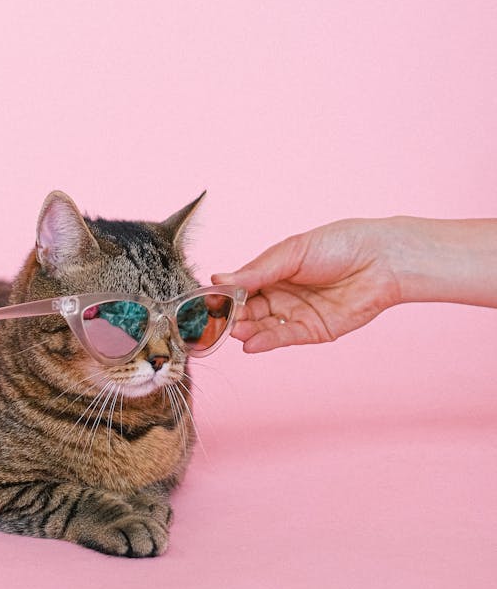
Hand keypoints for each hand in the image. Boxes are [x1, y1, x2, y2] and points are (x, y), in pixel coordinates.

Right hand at [213, 218, 402, 352]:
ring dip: (246, 330)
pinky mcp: (313, 331)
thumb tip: (219, 279)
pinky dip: (266, 342)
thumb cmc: (338, 245)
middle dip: (232, 316)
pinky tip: (250, 343)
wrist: (381, 260)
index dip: (225, 294)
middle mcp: (282, 293)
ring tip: (233, 331)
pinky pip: (284, 337)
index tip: (208, 300)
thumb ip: (257, 270)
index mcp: (273, 270)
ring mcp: (296, 313)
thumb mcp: (291, 253)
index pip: (241, 286)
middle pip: (248, 309)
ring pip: (263, 326)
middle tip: (217, 321)